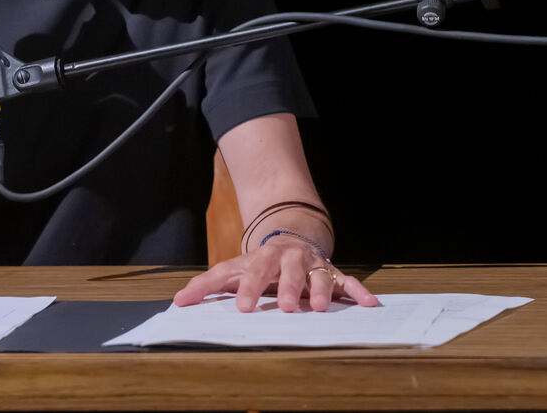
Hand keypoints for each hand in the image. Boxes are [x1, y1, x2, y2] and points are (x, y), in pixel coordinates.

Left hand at [173, 237, 379, 312]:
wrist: (291, 237)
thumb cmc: (258, 264)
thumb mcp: (232, 270)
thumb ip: (206, 285)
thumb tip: (178, 301)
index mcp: (262, 258)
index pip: (253, 273)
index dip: (249, 289)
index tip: (244, 308)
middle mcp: (289, 259)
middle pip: (288, 271)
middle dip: (287, 288)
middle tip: (285, 307)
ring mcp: (312, 264)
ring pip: (318, 276)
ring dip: (319, 290)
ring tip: (319, 308)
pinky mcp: (332, 272)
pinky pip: (347, 281)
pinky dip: (358, 291)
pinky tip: (368, 303)